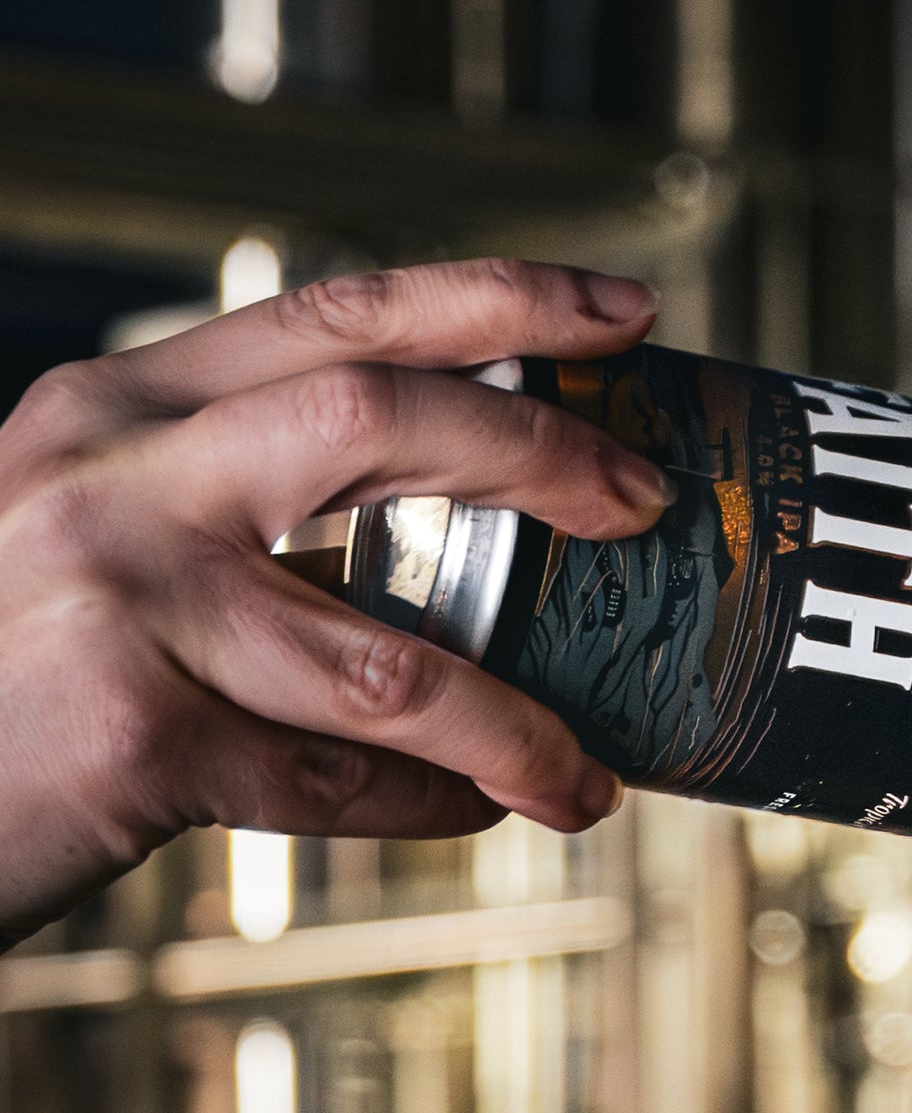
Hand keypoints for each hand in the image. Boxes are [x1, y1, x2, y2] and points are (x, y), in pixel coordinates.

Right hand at [0, 258, 671, 947]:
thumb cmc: (8, 676)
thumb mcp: (97, 538)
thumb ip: (235, 510)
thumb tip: (448, 530)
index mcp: (116, 408)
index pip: (331, 312)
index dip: (492, 300)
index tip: (620, 311)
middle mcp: (109, 473)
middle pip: (375, 417)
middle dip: (540, 454)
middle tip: (647, 502)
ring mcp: (115, 598)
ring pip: (387, 652)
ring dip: (515, 723)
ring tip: (584, 778)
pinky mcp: (130, 734)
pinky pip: (333, 780)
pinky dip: (421, 806)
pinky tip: (468, 812)